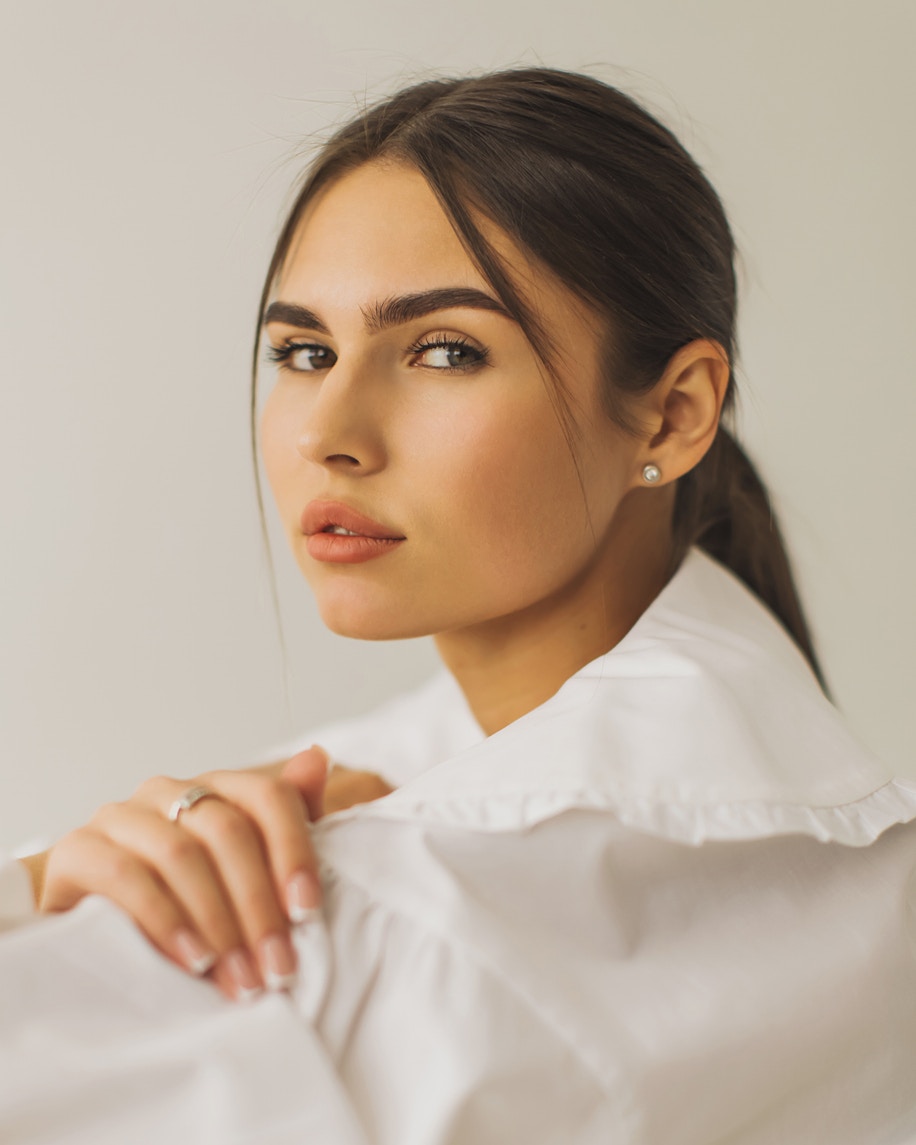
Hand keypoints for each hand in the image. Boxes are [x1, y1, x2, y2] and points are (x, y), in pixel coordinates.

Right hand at [30, 748, 392, 1000]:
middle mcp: (166, 791)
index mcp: (214, 788)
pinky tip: (193, 961)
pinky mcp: (77, 851)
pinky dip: (167, 922)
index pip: (268, 797)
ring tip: (241, 978)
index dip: (294, 851)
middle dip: (259, 905)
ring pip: (182, 854)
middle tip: (277, 967)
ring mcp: (118, 816)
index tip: (308, 911)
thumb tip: (316, 757)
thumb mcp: (250, 871)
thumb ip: (290, 817)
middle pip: (228, 829)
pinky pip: (127, 877)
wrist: (99, 943)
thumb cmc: (189, 907)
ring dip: (219, 923)